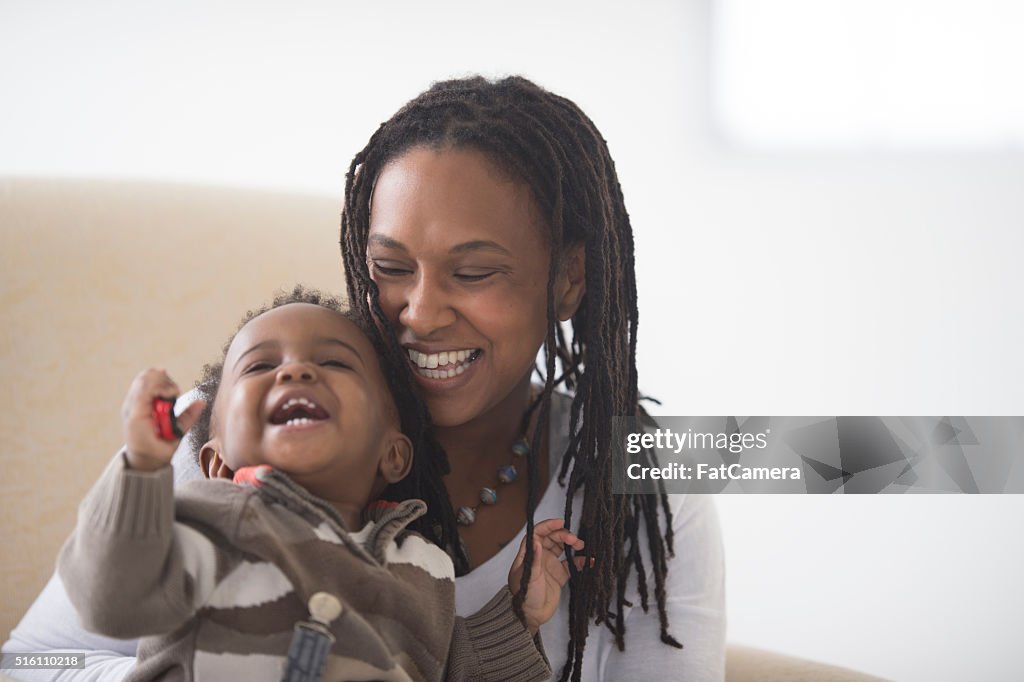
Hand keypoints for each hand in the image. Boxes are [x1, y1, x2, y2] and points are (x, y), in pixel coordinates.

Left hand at [122, 368, 204, 471]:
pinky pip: (141, 383)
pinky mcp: (133, 402)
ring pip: (143, 378)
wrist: (140, 460)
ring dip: (160, 381)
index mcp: (138, 417)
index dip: (164, 387)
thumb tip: (201, 402)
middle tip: (174, 393)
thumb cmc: (156, 452)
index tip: (176, 394)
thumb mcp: (175, 438)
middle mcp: (131, 407)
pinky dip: (154, 382)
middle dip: (164, 382)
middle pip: (145, 379)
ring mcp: (130, 404)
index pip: (148, 390)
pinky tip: (163, 388)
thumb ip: (187, 419)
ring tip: (170, 393)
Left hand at [508, 518, 584, 633]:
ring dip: (572, 545)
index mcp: (529, 554)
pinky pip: (571, 564)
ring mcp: (550, 565)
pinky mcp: (559, 576)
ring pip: (562, 549)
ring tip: (582, 546)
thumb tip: (537, 540)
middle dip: (564, 535)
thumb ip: (534, 559)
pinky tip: (589, 560)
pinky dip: (580, 561)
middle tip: (575, 540)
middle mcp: (540, 557)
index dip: (548, 526)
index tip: (561, 522)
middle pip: (552, 539)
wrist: (531, 616)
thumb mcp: (529, 577)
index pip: (537, 534)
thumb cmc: (525, 596)